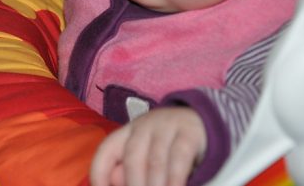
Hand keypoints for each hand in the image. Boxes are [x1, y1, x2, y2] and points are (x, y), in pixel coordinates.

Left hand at [90, 107, 206, 185]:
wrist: (204, 123)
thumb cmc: (169, 146)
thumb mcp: (147, 155)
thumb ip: (130, 170)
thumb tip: (114, 182)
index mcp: (128, 132)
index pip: (106, 150)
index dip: (99, 174)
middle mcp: (144, 126)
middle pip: (132, 158)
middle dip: (133, 185)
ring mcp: (167, 127)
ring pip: (156, 162)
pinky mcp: (189, 133)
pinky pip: (179, 159)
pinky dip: (174, 181)